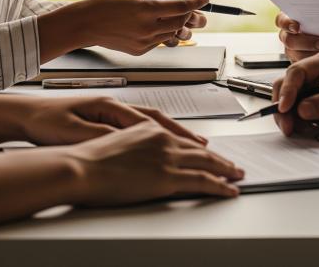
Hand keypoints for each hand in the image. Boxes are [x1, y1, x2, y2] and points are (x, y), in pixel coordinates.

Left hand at [20, 96, 208, 146]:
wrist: (25, 114)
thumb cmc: (45, 121)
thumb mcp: (72, 131)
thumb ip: (101, 137)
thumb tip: (126, 143)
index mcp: (109, 106)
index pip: (149, 122)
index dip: (173, 135)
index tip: (193, 147)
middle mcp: (115, 105)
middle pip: (157, 119)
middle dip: (183, 133)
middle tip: (205, 147)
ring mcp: (111, 111)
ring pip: (151, 122)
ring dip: (173, 132)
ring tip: (193, 144)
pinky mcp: (105, 118)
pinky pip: (140, 126)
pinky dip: (157, 133)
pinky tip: (164, 141)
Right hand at [64, 120, 243, 204]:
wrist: (81, 166)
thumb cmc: (90, 159)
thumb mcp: (116, 143)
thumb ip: (135, 147)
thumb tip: (141, 157)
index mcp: (150, 129)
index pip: (182, 139)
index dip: (199, 147)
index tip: (210, 151)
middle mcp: (163, 139)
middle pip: (199, 150)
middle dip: (218, 158)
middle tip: (232, 165)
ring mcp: (167, 158)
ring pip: (206, 163)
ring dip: (225, 170)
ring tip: (237, 176)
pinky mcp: (167, 177)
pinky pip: (203, 181)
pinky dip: (220, 186)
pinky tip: (229, 190)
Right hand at [77, 0, 208, 54]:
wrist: (86, 24)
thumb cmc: (107, 4)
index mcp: (146, 10)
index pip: (181, 7)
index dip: (196, 2)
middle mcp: (147, 28)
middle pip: (181, 22)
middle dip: (191, 14)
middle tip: (193, 8)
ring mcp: (144, 42)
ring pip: (173, 34)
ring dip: (179, 24)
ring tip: (177, 16)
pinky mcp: (141, 51)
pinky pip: (160, 41)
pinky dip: (164, 32)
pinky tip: (156, 24)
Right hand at [272, 51, 318, 135]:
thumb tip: (302, 109)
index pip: (297, 71)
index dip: (288, 90)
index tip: (284, 108)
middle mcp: (313, 70)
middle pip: (286, 83)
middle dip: (282, 105)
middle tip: (287, 126)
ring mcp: (310, 83)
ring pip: (287, 96)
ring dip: (286, 114)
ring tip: (293, 129)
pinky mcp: (309, 97)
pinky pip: (294, 106)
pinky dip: (293, 118)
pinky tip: (300, 127)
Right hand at [275, 12, 318, 61]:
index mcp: (289, 20)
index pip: (281, 21)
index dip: (287, 24)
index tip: (297, 27)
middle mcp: (287, 36)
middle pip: (289, 40)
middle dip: (307, 42)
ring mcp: (293, 51)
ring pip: (298, 55)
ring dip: (317, 54)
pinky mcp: (301, 63)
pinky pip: (307, 65)